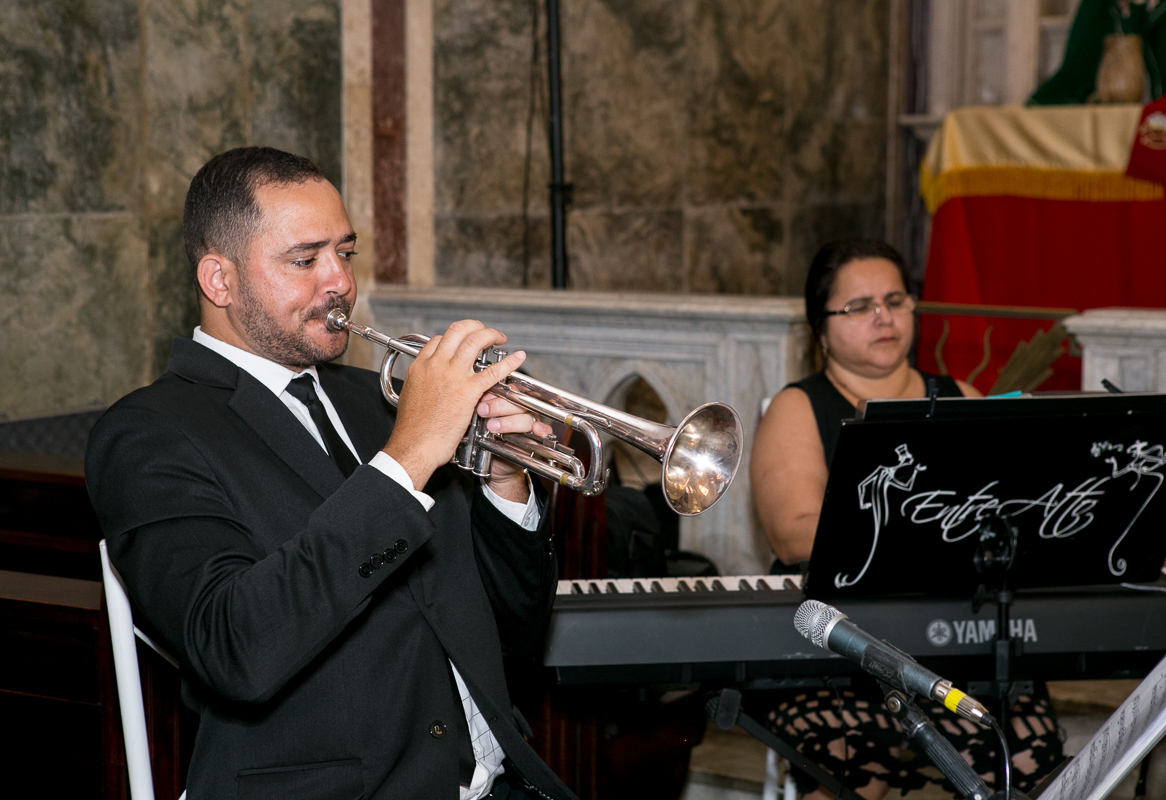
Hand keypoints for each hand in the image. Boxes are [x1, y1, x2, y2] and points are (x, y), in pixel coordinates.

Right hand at [384, 320, 528, 489]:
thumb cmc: (413, 429)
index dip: (454, 338)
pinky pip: (493, 371)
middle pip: (458, 330)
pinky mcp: (469, 391)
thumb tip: (428, 382)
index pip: (439, 339)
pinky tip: (518, 358)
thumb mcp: (410, 395)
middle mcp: (436, 365)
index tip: (463, 343)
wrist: (416, 445)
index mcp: (420, 366)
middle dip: (475, 326)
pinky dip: (509, 362)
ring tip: (499, 338)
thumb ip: (422, 383)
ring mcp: (453, 376)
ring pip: (475, 341)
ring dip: (491, 334)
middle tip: (485, 332)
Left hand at [476, 394, 553, 502]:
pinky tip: (535, 429)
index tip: (482, 397)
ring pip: (526, 417)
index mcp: (509, 402)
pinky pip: (545, 430)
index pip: (508, 390)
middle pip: (517, 401)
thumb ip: (481, 409)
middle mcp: (521, 410)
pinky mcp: (538, 437)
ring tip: (492, 427)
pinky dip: (541, 429)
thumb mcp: (480, 423)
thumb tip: (476, 397)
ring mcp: (531, 423)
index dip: (496, 392)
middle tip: (483, 411)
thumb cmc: (487, 440)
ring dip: (510, 421)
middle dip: (499, 406)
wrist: (495, 464)